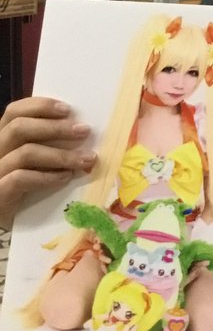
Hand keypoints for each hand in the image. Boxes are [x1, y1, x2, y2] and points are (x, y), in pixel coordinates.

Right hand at [0, 98, 95, 228]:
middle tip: (84, 131)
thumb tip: (81, 130)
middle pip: (18, 128)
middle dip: (54, 127)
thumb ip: (47, 144)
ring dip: (60, 155)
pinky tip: (65, 178)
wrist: (4, 224)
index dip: (40, 106)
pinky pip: (20, 178)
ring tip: (86, 159)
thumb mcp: (35, 162)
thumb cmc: (24, 188)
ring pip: (24, 153)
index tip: (68, 110)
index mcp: (3, 139)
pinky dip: (47, 177)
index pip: (14, 111)